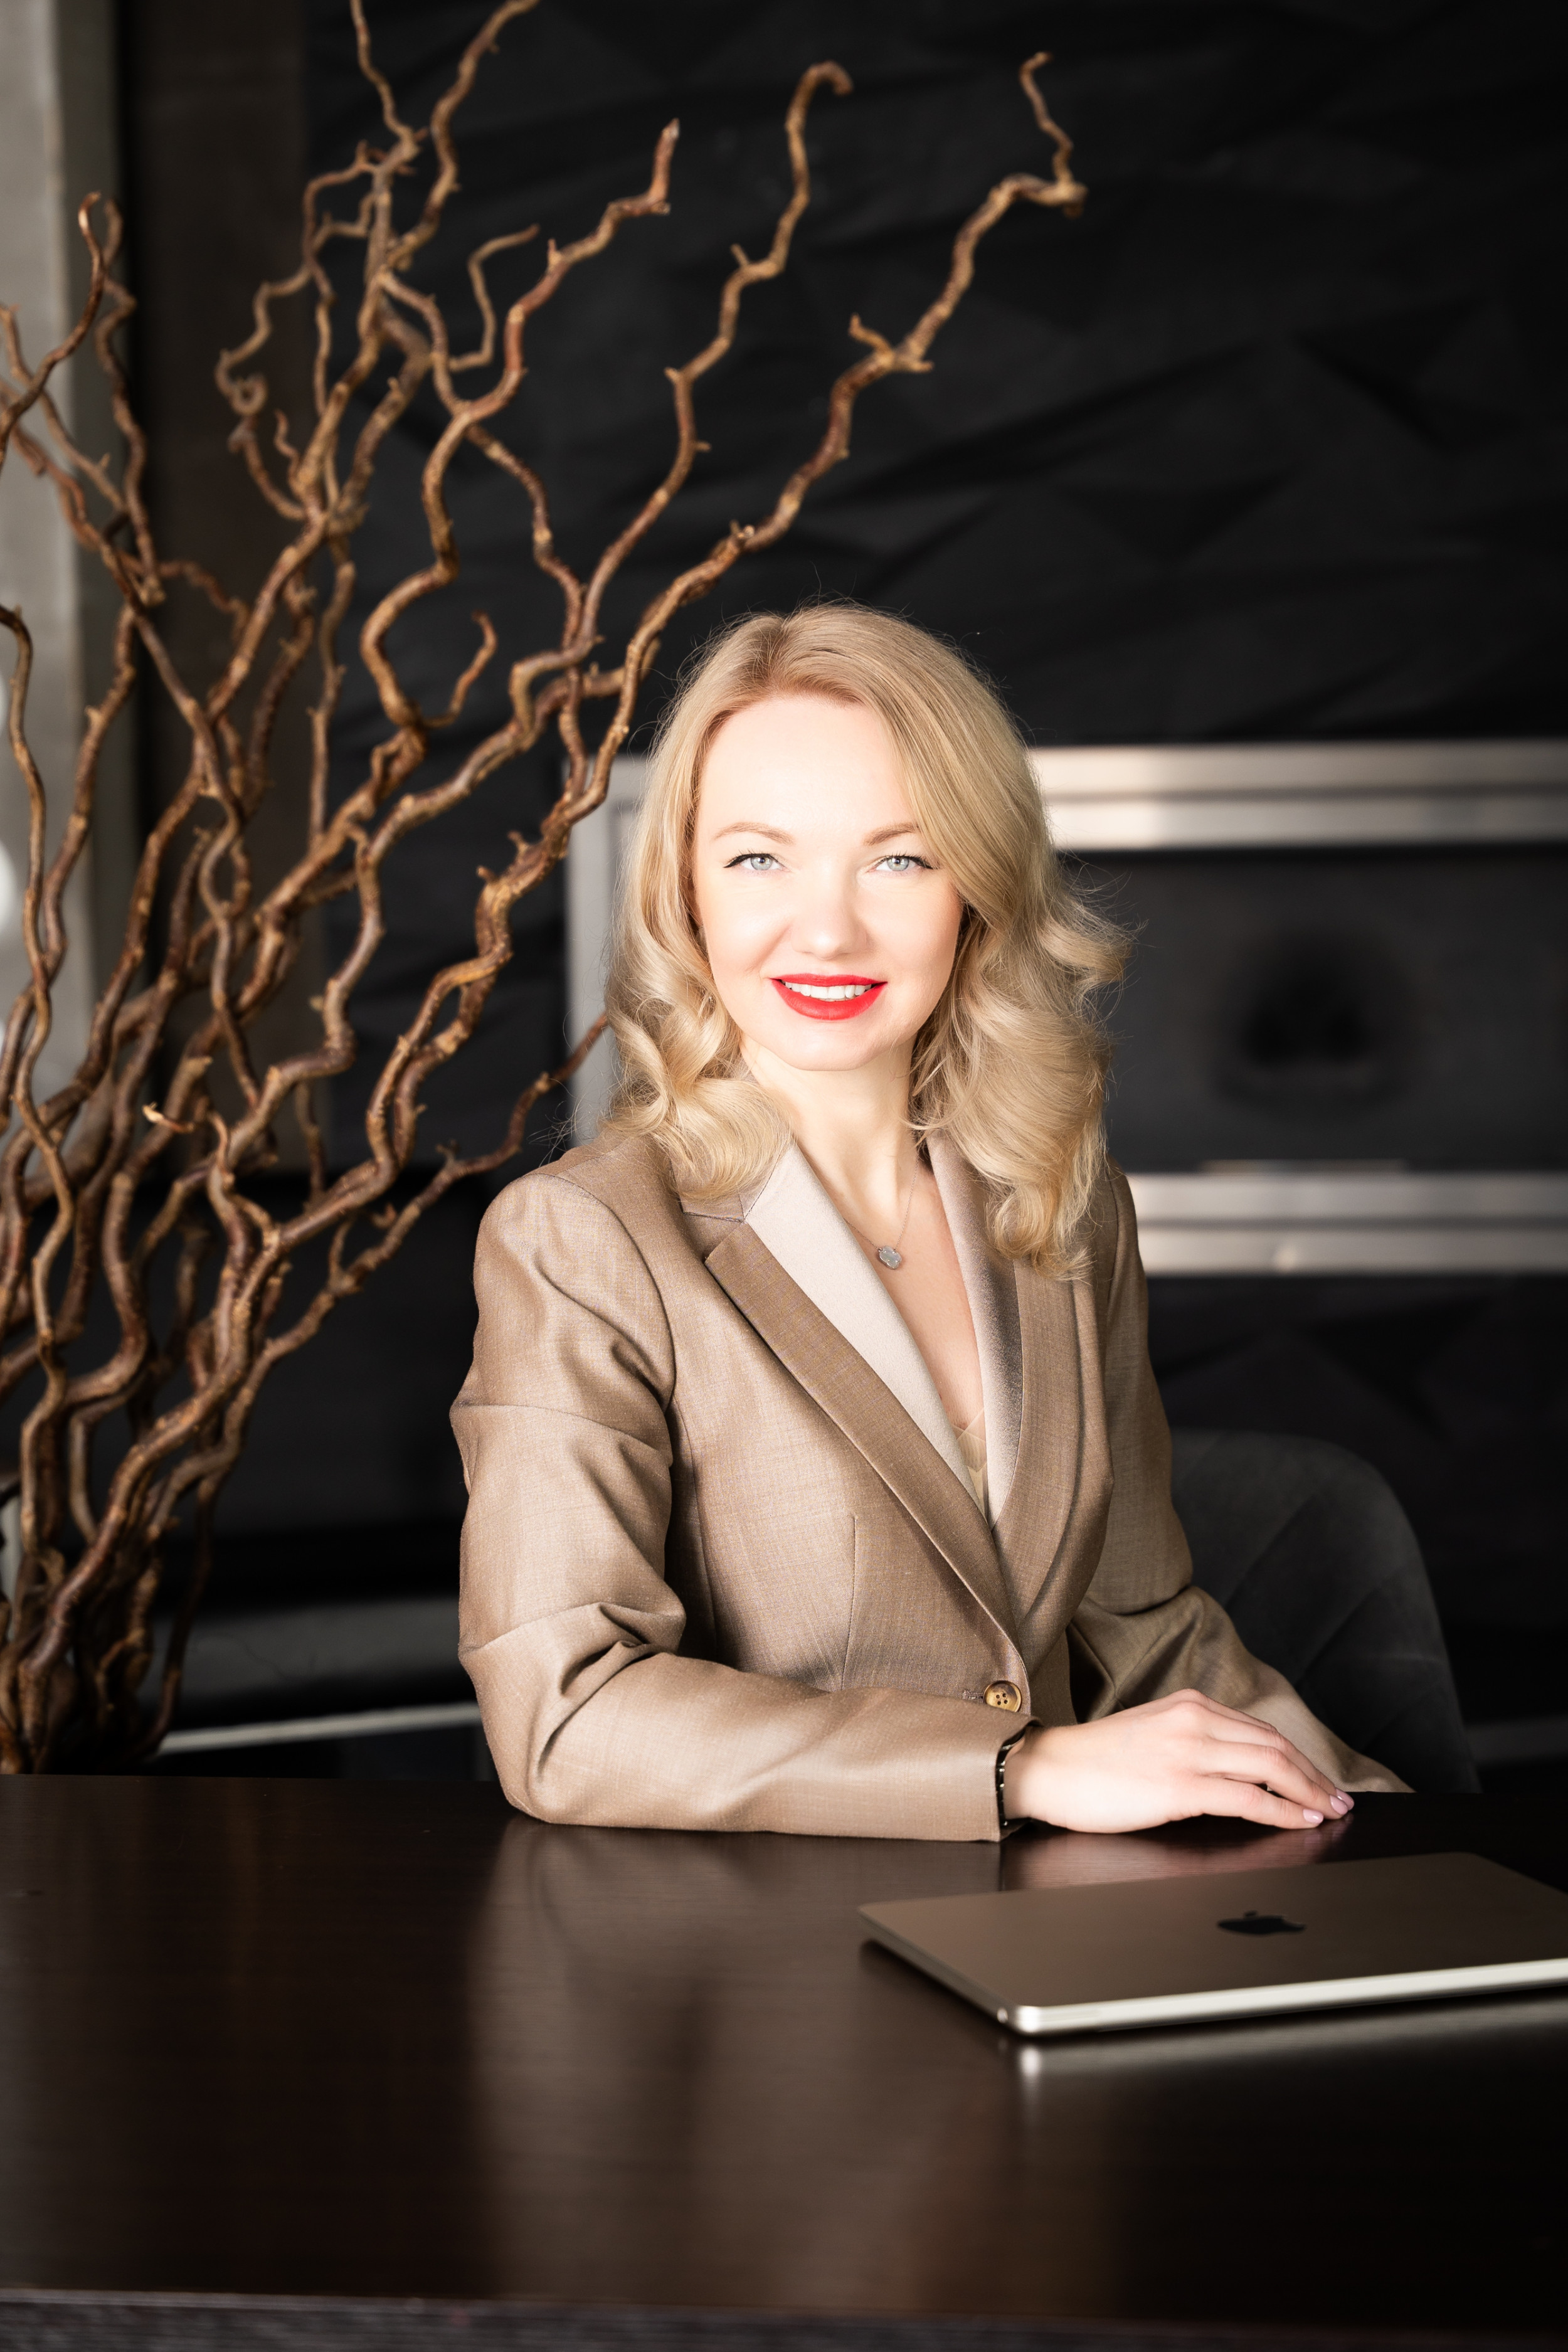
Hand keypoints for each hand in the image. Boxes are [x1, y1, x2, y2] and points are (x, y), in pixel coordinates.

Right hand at [1003, 1689, 1354, 1833]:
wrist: (1048, 1769)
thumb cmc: (1094, 1762)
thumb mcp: (1152, 1735)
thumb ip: (1193, 1742)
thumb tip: (1236, 1772)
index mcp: (1189, 1704)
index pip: (1260, 1730)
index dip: (1299, 1757)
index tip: (1320, 1780)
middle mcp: (1194, 1719)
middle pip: (1275, 1745)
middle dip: (1314, 1776)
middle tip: (1340, 1800)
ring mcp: (1188, 1751)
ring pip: (1271, 1766)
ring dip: (1309, 1792)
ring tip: (1330, 1812)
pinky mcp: (1179, 1786)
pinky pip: (1248, 1798)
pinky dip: (1283, 1811)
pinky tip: (1301, 1822)